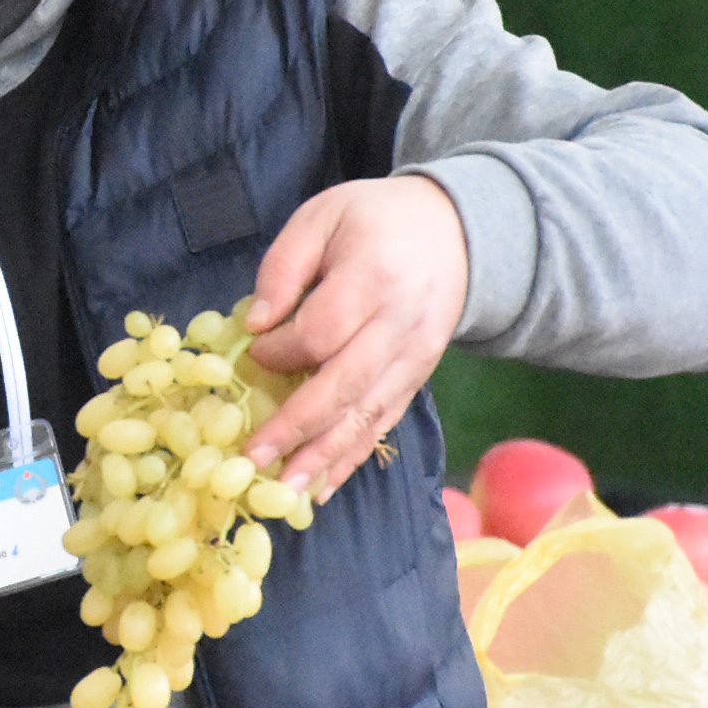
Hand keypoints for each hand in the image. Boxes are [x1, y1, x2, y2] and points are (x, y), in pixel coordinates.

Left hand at [240, 176, 469, 505]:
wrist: (455, 230)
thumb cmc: (375, 220)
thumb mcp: (322, 216)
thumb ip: (285, 266)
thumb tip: (257, 326)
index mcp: (374, 278)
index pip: (322, 331)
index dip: (282, 351)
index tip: (253, 354)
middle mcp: (400, 327)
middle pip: (345, 386)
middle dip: (297, 428)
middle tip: (254, 459)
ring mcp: (415, 359)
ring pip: (367, 416)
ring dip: (325, 457)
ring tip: (287, 491)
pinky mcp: (418, 379)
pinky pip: (384, 424)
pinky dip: (353, 457)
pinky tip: (323, 485)